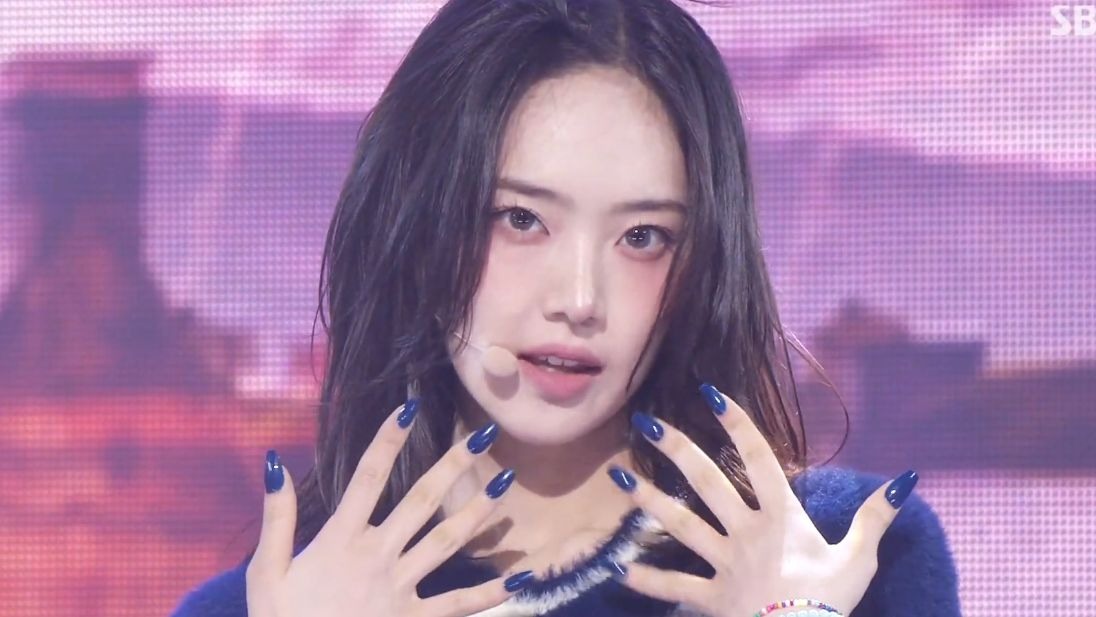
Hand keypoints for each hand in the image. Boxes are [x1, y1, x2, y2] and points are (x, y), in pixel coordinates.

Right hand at [245, 401, 533, 616]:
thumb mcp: (265, 571)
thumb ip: (276, 518)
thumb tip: (276, 464)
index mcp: (340, 540)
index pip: (367, 478)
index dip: (387, 440)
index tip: (408, 406)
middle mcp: (377, 557)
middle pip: (422, 500)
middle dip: (454, 465)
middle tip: (483, 435)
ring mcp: (400, 589)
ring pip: (447, 541)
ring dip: (479, 511)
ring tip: (506, 482)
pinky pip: (459, 604)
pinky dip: (492, 592)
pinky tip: (522, 577)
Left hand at [607, 384, 917, 616]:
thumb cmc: (832, 603)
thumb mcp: (860, 558)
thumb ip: (876, 517)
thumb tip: (907, 477)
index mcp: (782, 518)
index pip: (759, 459)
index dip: (736, 424)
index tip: (710, 393)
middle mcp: (747, 533)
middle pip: (707, 483)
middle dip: (677, 449)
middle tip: (647, 422)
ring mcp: (724, 564)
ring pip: (680, 525)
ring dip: (648, 499)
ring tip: (618, 475)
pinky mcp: (710, 598)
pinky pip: (673, 587)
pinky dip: (645, 577)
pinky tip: (617, 563)